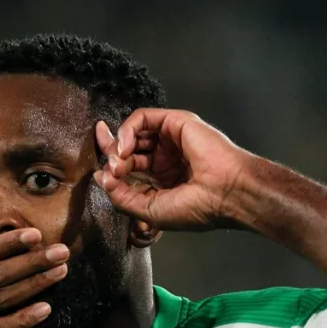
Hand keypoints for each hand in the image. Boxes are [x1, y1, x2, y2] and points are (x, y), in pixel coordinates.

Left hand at [94, 109, 255, 230]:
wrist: (227, 193)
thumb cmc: (197, 207)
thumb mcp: (150, 210)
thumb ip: (122, 197)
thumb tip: (100, 179)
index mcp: (163, 178)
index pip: (129, 166)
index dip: (110, 169)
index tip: (99, 174)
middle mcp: (166, 156)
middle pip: (127, 147)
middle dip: (110, 156)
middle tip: (107, 168)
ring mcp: (171, 138)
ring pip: (132, 132)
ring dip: (118, 146)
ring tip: (118, 162)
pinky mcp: (175, 122)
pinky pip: (141, 118)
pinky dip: (127, 130)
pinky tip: (125, 148)